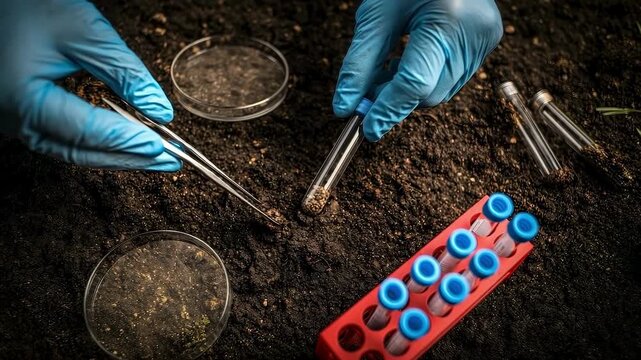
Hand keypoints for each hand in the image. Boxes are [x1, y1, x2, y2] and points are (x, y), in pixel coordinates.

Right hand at [0, 0, 180, 170]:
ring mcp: (13, 122)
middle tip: (169, 160)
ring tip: (156, 156)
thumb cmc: (23, 7)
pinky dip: (99, 145)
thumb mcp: (81, 30)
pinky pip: (64, 140)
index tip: (163, 147)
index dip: (128, 141)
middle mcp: (12, 119)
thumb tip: (158, 109)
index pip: (87, 132)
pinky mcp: (21, 117)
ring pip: (73, 151)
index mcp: (22, 99)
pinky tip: (126, 143)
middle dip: (130, 158)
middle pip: (82, 152)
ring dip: (117, 155)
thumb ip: (123, 71)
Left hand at [333, 0, 502, 141]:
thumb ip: (360, 63)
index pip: (414, 83)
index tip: (367, 127)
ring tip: (393, 64)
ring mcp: (485, 40)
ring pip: (441, 93)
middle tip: (370, 90)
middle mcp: (473, 34)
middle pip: (429, 94)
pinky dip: (428, 78)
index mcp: (446, 20)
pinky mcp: (488, 42)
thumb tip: (346, 104)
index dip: (387, 110)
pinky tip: (414, 58)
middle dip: (396, 99)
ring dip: (411, 91)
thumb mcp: (377, 15)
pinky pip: (453, 79)